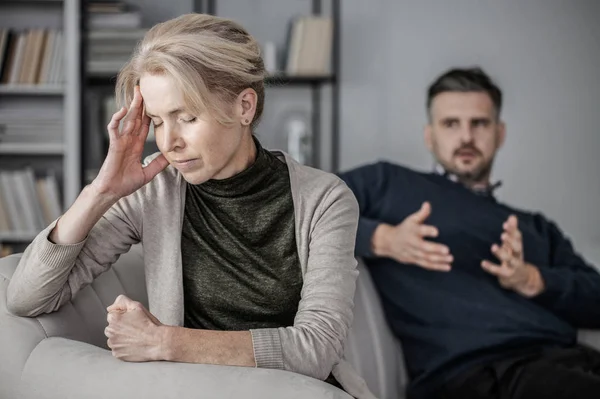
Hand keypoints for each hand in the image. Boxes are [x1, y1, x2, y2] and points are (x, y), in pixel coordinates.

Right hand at [92, 86, 168, 200]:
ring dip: (132, 106)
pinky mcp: (114, 145)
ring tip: (137, 93)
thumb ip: (158, 164)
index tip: (157, 104)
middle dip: (141, 105)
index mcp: (136, 145)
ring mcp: (121, 141)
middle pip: (136, 119)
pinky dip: (117, 119)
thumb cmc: (126, 183)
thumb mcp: (148, 172)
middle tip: (146, 90)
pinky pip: (114, 129)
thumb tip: (172, 157)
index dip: (150, 115)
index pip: (145, 126)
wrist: (112, 192)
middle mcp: (129, 141)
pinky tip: (123, 110)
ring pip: (127, 120)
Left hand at [105, 294, 164, 361]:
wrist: (158, 342)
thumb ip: (122, 301)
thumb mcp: (137, 306)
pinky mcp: (117, 354)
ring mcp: (113, 344)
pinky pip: (117, 349)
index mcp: (114, 318)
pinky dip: (124, 348)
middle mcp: (110, 332)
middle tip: (135, 329)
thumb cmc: (149, 324)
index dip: (124, 317)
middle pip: (112, 327)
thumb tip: (110, 307)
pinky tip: (134, 345)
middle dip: (120, 327)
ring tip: (135, 338)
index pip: (112, 315)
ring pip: (114, 339)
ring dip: (121, 338)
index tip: (133, 320)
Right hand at [373, 202, 452, 270]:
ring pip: (425, 258)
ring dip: (438, 260)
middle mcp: (412, 243)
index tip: (436, 231)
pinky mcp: (414, 261)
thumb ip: (421, 214)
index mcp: (412, 231)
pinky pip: (426, 265)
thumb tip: (427, 204)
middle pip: (423, 247)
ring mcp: (413, 253)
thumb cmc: (404, 229)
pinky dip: (437, 267)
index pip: (419, 230)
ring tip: (450, 258)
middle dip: (435, 249)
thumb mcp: (411, 220)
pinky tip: (447, 267)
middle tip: (447, 250)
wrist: (388, 242)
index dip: (427, 231)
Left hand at [481, 215, 543, 296]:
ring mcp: (513, 266)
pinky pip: (498, 271)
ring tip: (493, 247)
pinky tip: (483, 263)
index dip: (513, 231)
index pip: (518, 238)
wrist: (522, 279)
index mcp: (518, 248)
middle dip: (511, 241)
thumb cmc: (515, 258)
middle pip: (517, 248)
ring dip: (501, 253)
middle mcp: (517, 256)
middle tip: (503, 235)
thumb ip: (512, 231)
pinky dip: (491, 267)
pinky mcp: (506, 275)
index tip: (506, 224)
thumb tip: (512, 216)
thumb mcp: (514, 245)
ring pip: (509, 259)